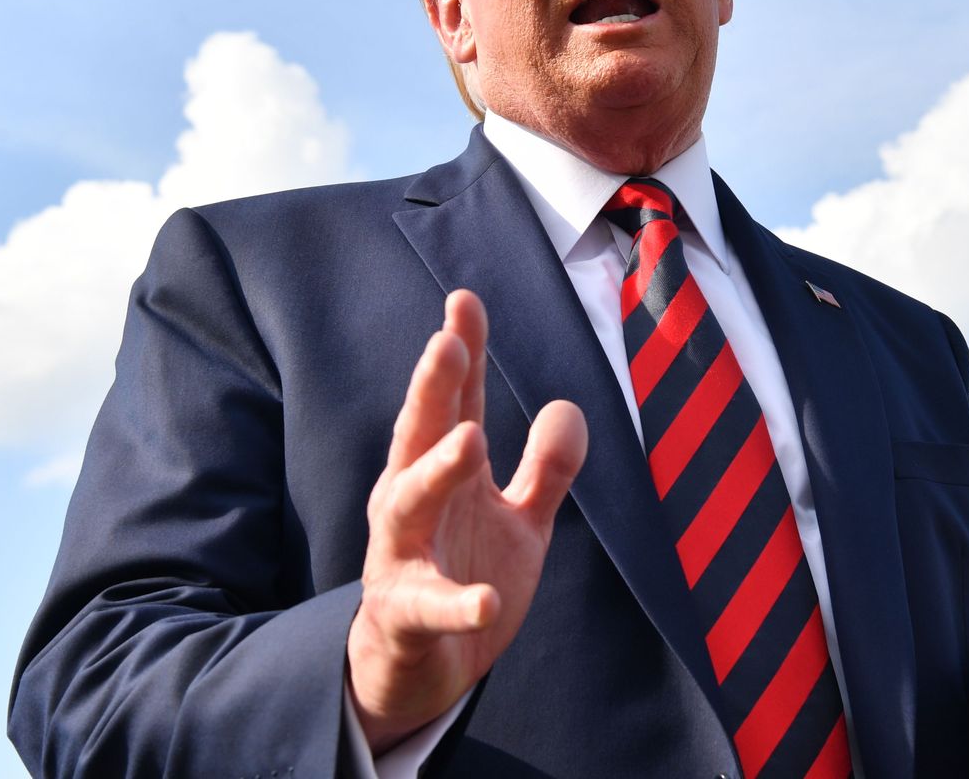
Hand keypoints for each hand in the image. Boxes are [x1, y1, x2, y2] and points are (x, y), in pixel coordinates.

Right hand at [347, 290, 587, 752]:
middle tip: (448, 342)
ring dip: (438, 470)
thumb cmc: (462, 575)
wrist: (418, 670)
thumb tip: (567, 406)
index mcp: (441, 473)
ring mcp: (400, 558)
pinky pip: (429, 608)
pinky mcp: (405, 616)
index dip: (460, 351)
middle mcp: (410, 504)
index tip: (464, 299)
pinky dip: (458, 603)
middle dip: (432, 388)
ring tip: (471, 439)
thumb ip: (546, 468)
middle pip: (419, 436)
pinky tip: (487, 600)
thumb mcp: (519, 522)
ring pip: (409, 506)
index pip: (452, 402)